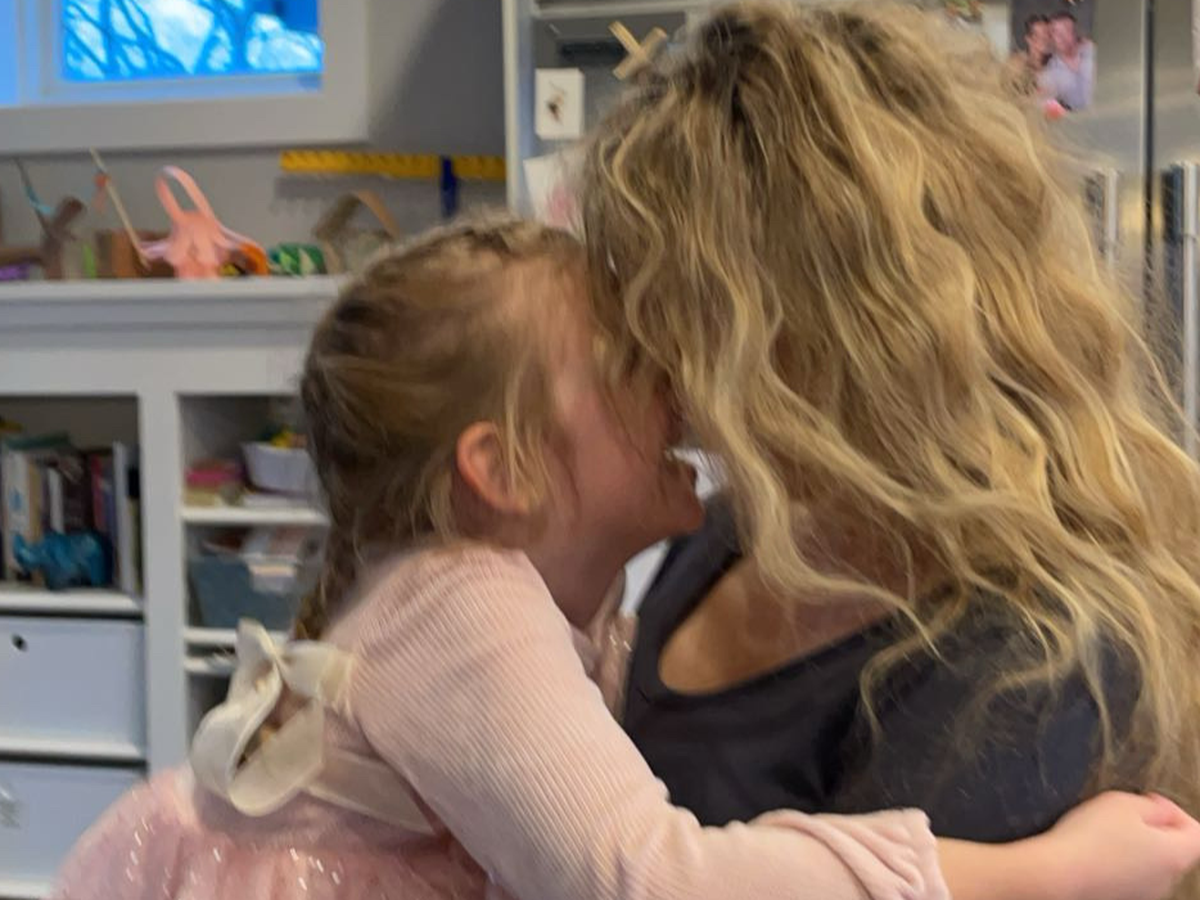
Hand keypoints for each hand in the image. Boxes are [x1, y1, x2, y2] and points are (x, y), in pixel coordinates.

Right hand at [1040, 791, 1199, 899]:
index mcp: (1174, 855)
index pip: (1196, 831)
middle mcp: (1167, 880)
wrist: (1058, 874)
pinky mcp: (1123, 898)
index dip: (1174, 811)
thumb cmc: (1090, 838)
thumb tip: (1163, 812)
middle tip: (1123, 815)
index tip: (1149, 802)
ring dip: (1135, 847)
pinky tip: (1096, 852)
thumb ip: (1154, 806)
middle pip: (1173, 849)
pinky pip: (1131, 876)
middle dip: (1153, 830)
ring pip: (1151, 864)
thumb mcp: (1124, 803)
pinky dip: (1119, 863)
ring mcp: (1145, 893)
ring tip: (1104, 834)